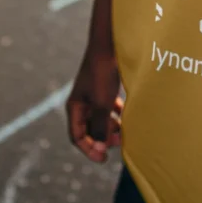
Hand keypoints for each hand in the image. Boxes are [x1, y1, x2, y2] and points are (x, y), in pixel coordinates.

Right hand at [66, 46, 121, 162]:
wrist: (109, 45)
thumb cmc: (103, 74)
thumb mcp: (102, 104)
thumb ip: (100, 127)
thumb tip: (100, 147)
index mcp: (75, 108)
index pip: (77, 137)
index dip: (89, 150)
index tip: (104, 157)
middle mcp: (81, 103)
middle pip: (89, 130)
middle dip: (103, 139)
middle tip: (120, 143)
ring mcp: (92, 95)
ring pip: (100, 119)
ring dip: (111, 128)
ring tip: (125, 131)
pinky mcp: (103, 88)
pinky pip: (108, 108)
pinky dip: (116, 115)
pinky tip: (127, 114)